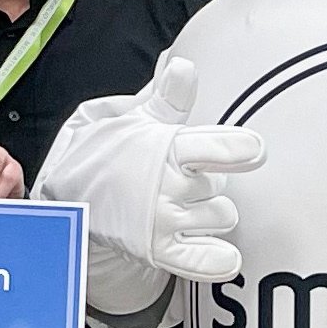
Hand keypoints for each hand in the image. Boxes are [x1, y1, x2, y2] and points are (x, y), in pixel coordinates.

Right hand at [31, 56, 266, 285]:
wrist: (71, 199)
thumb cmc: (108, 155)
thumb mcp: (134, 119)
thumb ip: (167, 96)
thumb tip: (183, 66)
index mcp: (164, 149)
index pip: (213, 147)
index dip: (239, 148)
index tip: (255, 150)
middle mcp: (166, 186)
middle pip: (222, 185)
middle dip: (210, 181)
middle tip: (181, 179)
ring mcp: (162, 220)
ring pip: (223, 217)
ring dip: (212, 214)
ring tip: (186, 206)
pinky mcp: (159, 251)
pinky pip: (205, 261)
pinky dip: (219, 260)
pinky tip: (225, 255)